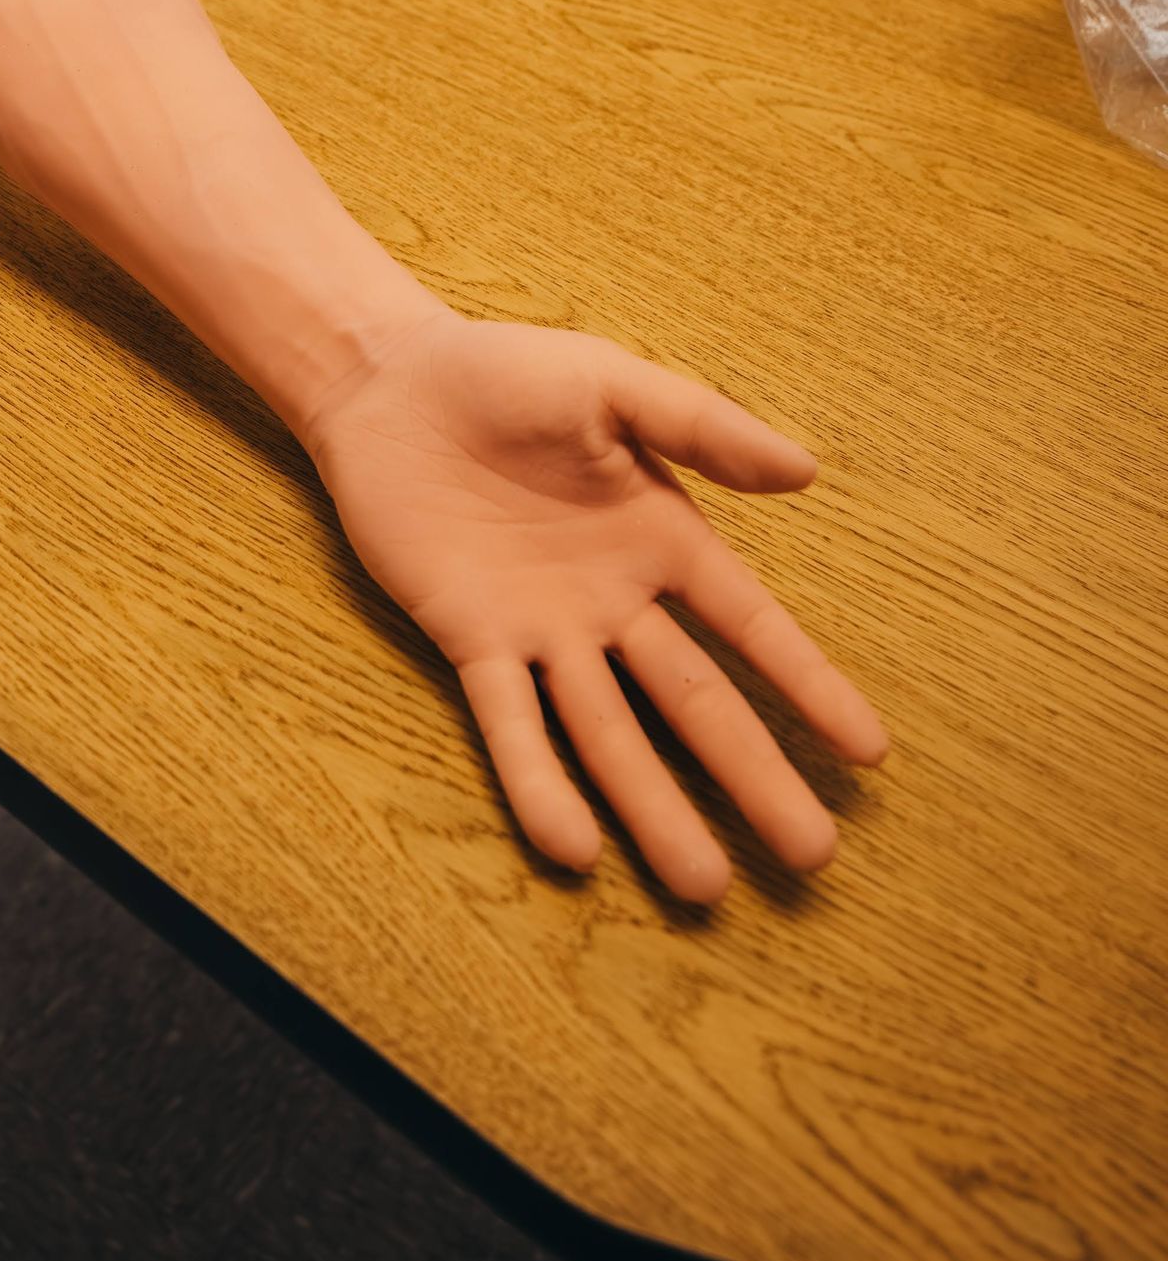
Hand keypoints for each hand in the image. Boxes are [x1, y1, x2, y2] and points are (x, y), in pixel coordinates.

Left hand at [306, 312, 886, 902]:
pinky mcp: (471, 639)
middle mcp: (612, 601)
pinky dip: (539, 783)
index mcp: (659, 537)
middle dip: (753, 778)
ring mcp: (543, 629)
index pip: (750, 626)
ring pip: (610, 735)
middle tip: (813, 857)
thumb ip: (703, 428)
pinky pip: (511, 723)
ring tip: (704, 888)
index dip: (808, 685)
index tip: (869, 752)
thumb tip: (807, 471)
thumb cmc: (505, 372)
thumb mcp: (613, 384)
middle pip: (695, 703)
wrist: (390, 382)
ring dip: (655, 810)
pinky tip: (573, 847)